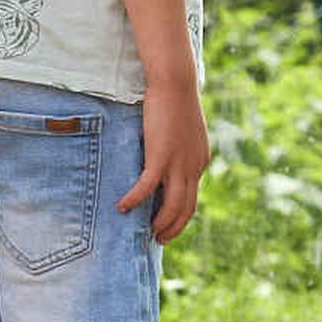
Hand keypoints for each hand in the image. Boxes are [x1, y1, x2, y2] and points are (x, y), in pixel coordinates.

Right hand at [124, 86, 208, 243]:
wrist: (175, 83)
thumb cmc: (176, 100)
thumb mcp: (183, 129)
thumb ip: (179, 146)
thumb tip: (166, 154)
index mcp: (200, 161)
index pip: (192, 196)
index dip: (180, 214)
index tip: (168, 222)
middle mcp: (194, 167)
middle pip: (186, 208)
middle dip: (173, 227)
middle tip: (160, 239)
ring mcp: (179, 164)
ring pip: (172, 206)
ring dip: (160, 223)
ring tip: (147, 233)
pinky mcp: (161, 158)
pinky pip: (146, 188)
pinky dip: (134, 200)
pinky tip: (122, 207)